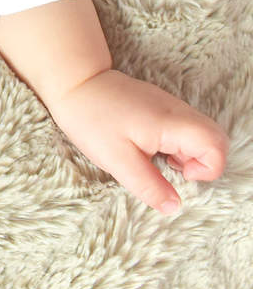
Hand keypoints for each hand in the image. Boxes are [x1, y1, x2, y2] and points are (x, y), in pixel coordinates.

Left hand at [44, 68, 227, 213]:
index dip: (208, 168)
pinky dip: (175, 142)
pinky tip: (148, 145)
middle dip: (201, 161)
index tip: (179, 173)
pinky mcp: (158, 105)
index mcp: (170, 122)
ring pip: (198, 133)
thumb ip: (149, 185)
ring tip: (155, 157)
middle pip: (214, 138)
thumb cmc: (91, 118)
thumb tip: (174, 207)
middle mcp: (175, 109)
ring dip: (186, 152)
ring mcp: (168, 104)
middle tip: (169, 167)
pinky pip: (182, 127)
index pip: (216, 144)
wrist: (72, 81)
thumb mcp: (116, 159)